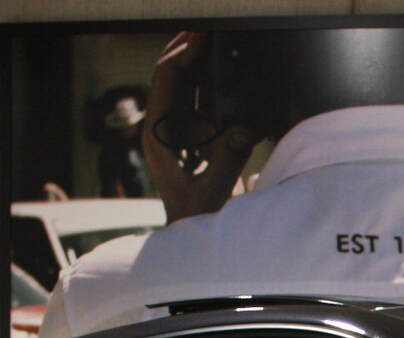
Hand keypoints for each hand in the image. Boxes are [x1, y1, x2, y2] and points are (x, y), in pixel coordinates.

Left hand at [141, 31, 250, 223]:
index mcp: (158, 136)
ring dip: (199, 67)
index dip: (183, 53)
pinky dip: (210, 89)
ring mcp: (174, 134)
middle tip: (207, 29)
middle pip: (170, 76)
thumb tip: (244, 125)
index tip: (202, 36)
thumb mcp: (214, 190)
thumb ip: (228, 156)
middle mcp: (162, 129)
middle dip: (188, 50)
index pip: (166, 80)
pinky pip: (198, 105)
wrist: (192, 242)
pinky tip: (223, 79)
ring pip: (183, 88)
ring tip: (215, 46)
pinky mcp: (189, 141)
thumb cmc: (196, 221)